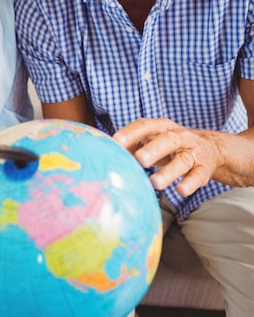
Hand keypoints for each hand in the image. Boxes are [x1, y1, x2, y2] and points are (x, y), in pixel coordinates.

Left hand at [113, 117, 253, 194]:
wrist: (210, 148)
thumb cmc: (169, 146)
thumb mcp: (152, 140)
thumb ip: (132, 146)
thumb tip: (105, 154)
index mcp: (162, 127)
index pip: (145, 125)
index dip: (131, 133)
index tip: (116, 142)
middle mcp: (180, 137)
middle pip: (167, 140)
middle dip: (153, 149)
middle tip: (139, 160)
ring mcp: (193, 152)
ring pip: (182, 161)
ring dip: (169, 172)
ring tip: (154, 183)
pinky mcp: (204, 168)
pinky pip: (198, 176)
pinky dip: (190, 184)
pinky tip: (181, 191)